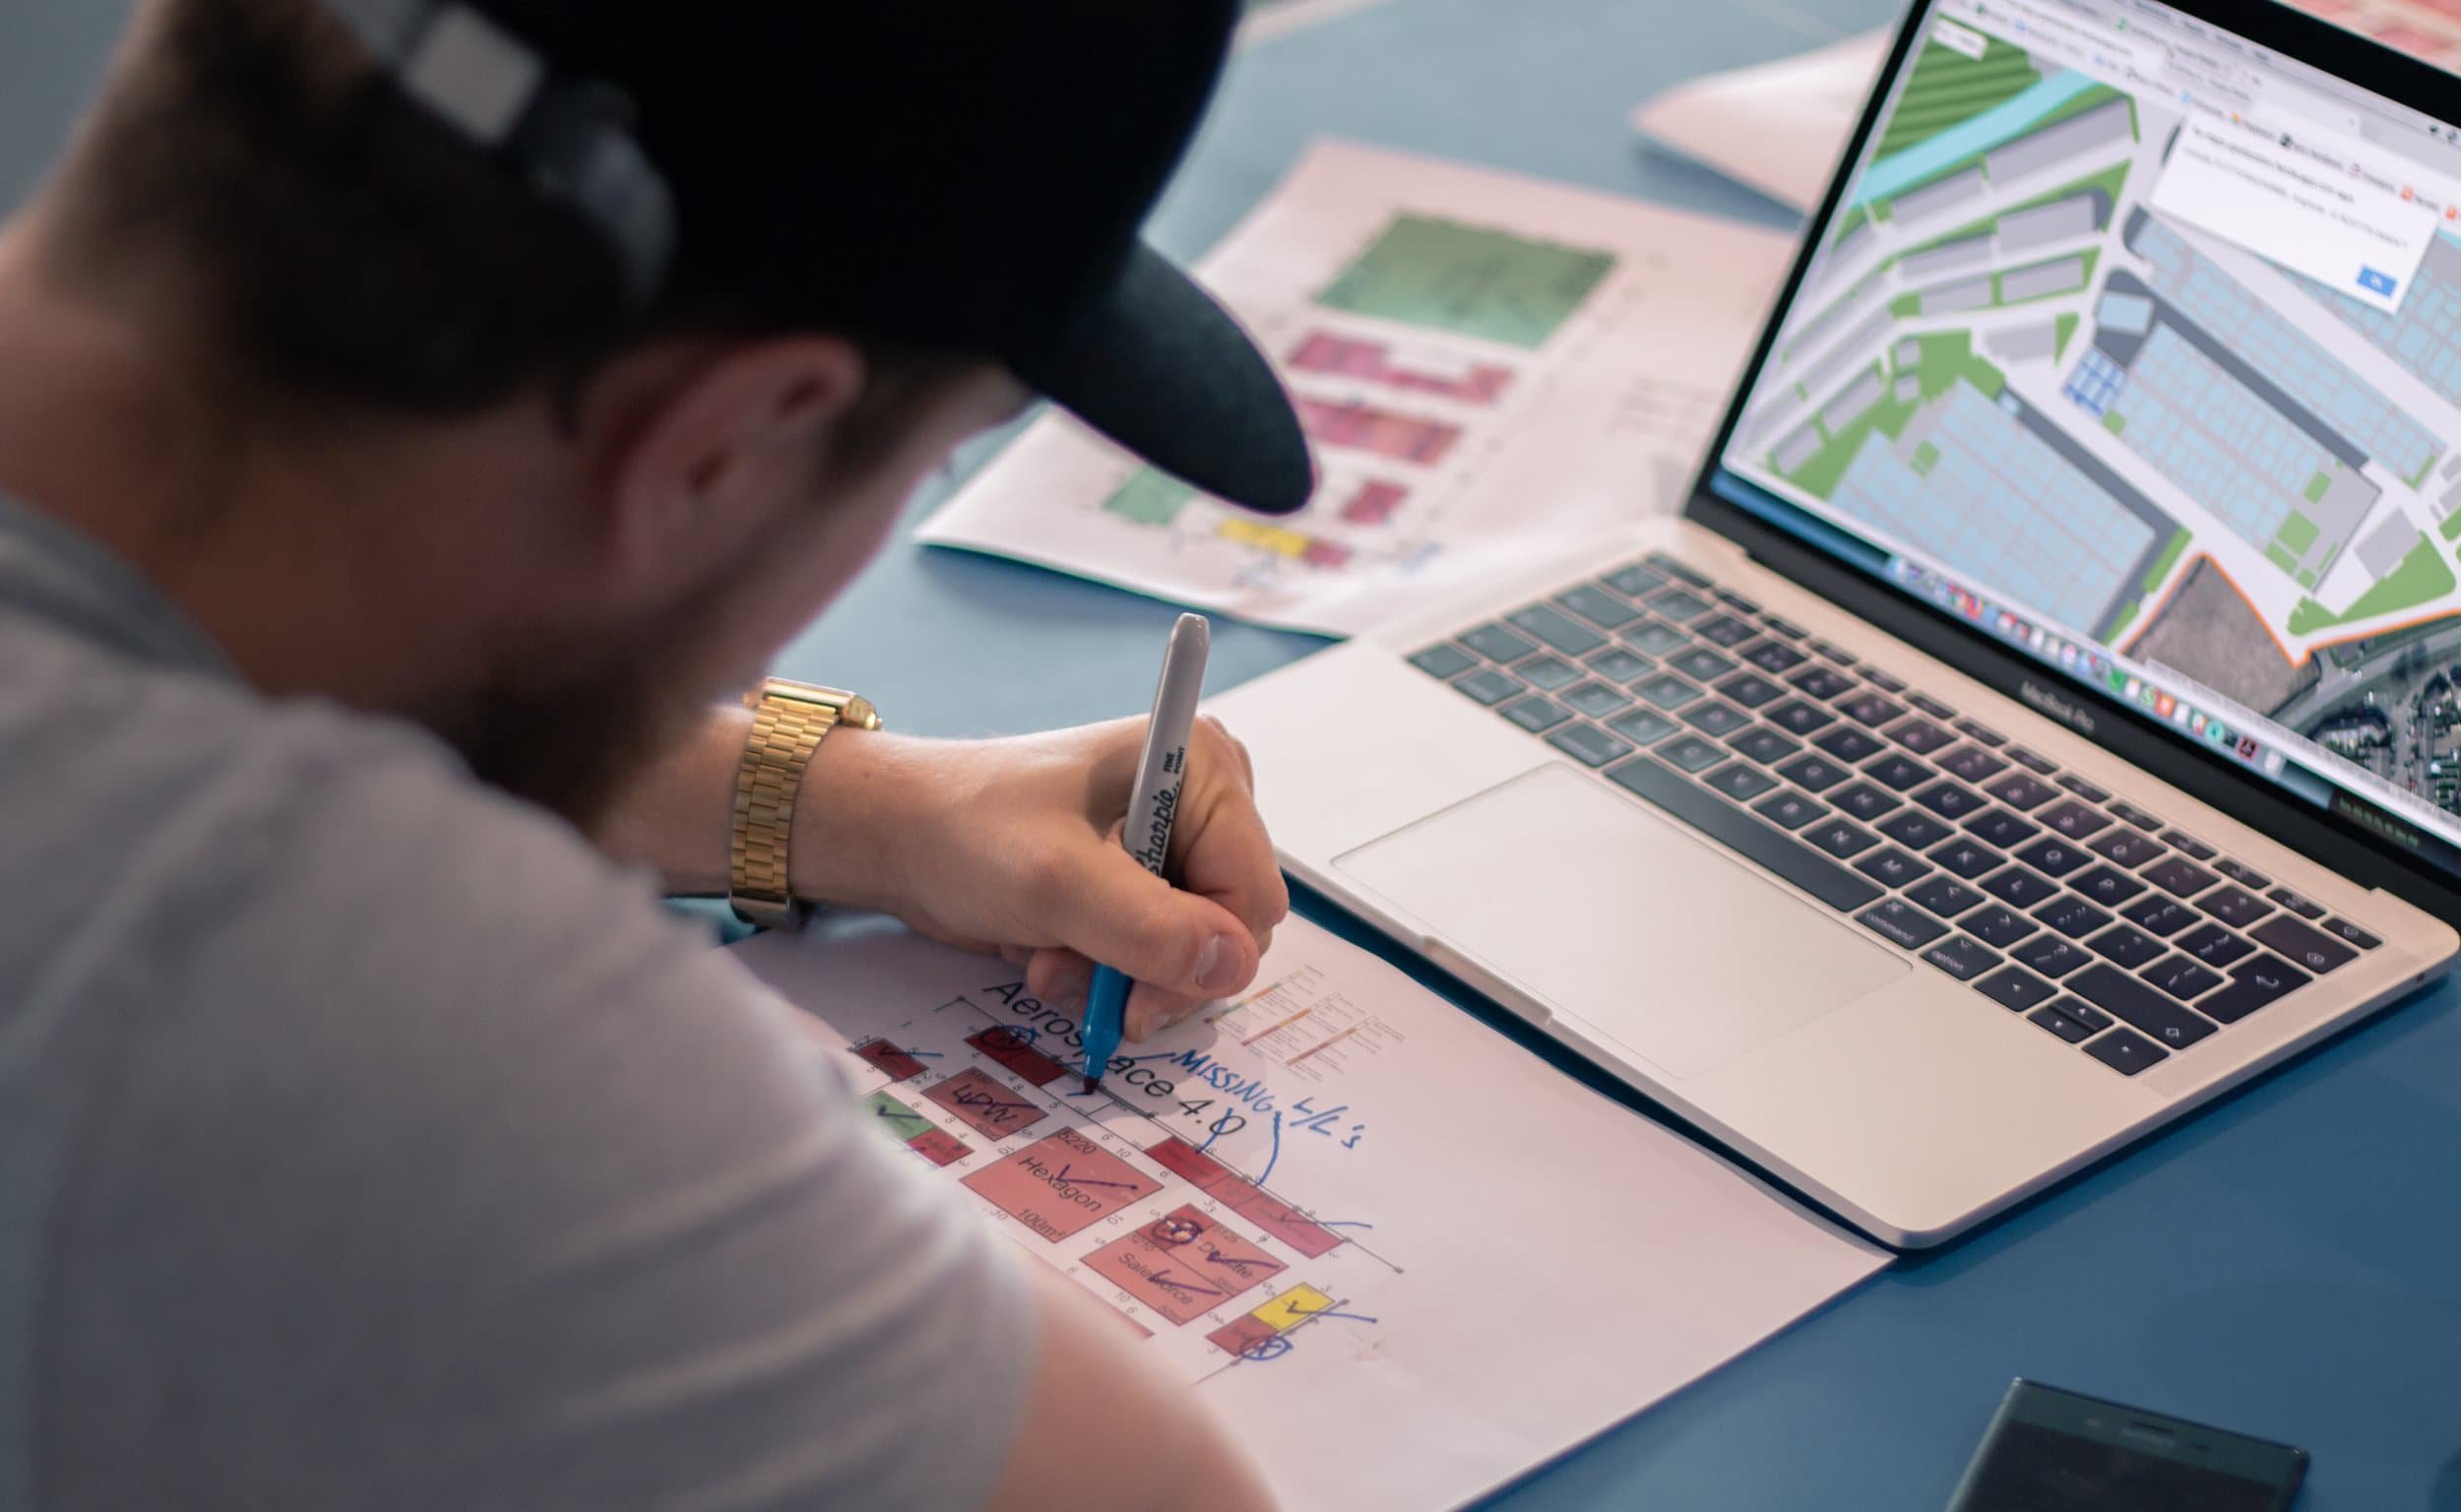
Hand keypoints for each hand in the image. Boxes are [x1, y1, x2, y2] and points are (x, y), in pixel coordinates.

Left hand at [797, 717, 1288, 1038]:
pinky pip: (1155, 951)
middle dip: (1150, 969)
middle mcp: (1201, 798)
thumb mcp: (1058, 885)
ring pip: (1190, 951)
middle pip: (1228, 928)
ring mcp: (1173, 839)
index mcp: (1204, 767)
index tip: (1135, 1001)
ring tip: (1047, 962)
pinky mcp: (1142, 876)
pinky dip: (1103, 967)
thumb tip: (1236, 966)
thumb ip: (1152, 929)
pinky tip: (1047, 951)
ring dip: (1118, 975)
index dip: (1205, 957)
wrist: (898, 834)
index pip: (1254, 893)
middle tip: (1076, 981)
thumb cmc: (968, 832)